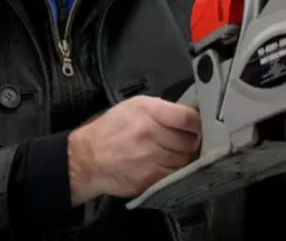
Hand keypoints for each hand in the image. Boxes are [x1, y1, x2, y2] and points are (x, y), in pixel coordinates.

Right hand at [68, 96, 200, 204]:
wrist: (88, 157)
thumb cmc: (111, 128)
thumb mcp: (134, 106)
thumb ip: (161, 109)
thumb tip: (187, 114)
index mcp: (147, 111)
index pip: (186, 117)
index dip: (196, 121)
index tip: (197, 124)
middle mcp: (150, 134)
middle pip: (189, 140)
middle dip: (190, 139)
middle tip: (184, 138)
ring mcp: (150, 159)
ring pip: (183, 159)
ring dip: (181, 155)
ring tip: (170, 150)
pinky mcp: (150, 179)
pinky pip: (173, 174)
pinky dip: (173, 170)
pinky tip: (163, 163)